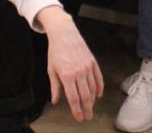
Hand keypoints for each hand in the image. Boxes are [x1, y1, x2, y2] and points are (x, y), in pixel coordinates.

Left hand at [37, 6, 103, 121]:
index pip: (74, 98)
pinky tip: (98, 95)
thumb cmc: (55, 51)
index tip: (79, 118)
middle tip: (88, 117)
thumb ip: (55, 87)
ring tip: (91, 107)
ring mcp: (87, 67)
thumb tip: (55, 101)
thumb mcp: (51, 70)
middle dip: (87, 109)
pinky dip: (99, 88)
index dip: (77, 110)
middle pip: (86, 96)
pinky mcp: (93, 61)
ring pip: (93, 88)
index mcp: (67, 75)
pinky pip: (98, 78)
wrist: (64, 33)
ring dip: (93, 100)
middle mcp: (79, 72)